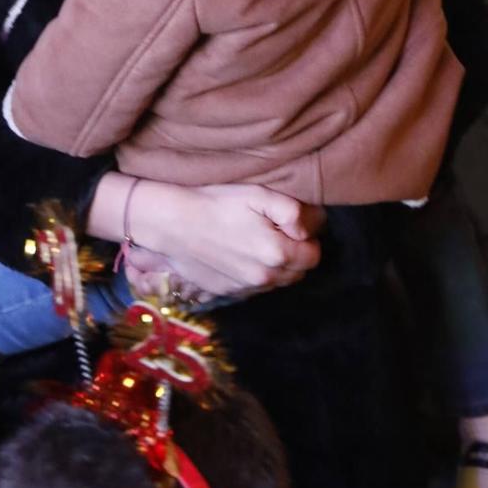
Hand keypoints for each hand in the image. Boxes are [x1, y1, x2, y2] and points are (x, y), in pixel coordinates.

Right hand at [128, 180, 323, 298]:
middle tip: (280, 230)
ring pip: (278, 282)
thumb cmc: (217, 203)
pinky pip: (255, 288)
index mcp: (277, 255)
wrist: (173, 223)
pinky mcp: (227, 292)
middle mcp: (264, 278)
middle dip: (297, 254)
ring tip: (260, 241)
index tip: (294, 223)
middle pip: (298, 272)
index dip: (308, 238)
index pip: (314, 256)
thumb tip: (312, 226)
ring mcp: (245, 289)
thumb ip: (293, 212)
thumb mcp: (259, 195)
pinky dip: (257, 274)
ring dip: (278, 266)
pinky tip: (242, 254)